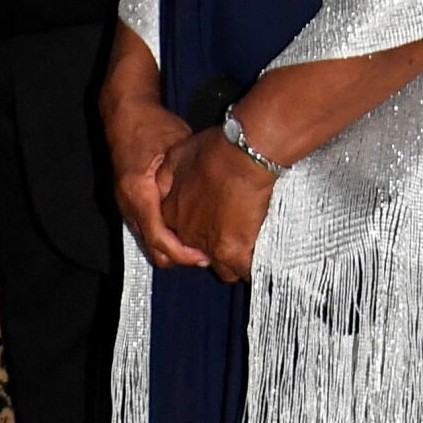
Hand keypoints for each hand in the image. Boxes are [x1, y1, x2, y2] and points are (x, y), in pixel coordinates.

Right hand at [106, 90, 210, 271]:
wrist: (125, 115)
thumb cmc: (151, 126)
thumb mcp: (177, 148)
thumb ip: (188, 178)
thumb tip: (213, 206)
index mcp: (138, 192)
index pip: (159, 238)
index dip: (183, 253)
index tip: (204, 256)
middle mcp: (128, 204)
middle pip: (153, 249)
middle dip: (179, 257)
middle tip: (207, 254)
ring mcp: (126, 206)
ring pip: (149, 243)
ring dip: (173, 248)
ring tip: (199, 245)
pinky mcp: (130, 204)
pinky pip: (147, 231)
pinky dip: (165, 237)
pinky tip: (185, 230)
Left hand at [158, 125, 275, 281]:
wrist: (243, 154)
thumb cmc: (213, 151)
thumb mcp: (175, 158)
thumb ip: (165, 179)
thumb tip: (161, 188)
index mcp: (171, 216)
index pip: (176, 237)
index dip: (195, 233)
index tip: (210, 226)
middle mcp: (187, 235)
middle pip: (199, 256)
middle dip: (213, 250)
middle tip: (231, 236)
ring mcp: (211, 246)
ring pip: (222, 269)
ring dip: (232, 262)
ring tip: (248, 250)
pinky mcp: (235, 251)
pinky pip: (243, 271)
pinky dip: (251, 268)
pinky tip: (261, 259)